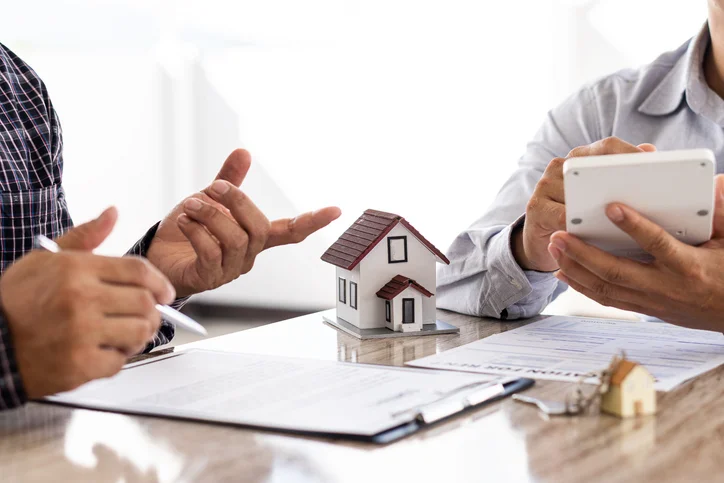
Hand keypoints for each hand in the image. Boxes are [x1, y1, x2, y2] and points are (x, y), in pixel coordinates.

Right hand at [2, 208, 175, 398]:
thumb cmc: (15, 301)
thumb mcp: (44, 260)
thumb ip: (84, 237)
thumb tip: (112, 213)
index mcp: (75, 269)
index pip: (138, 270)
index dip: (159, 282)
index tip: (164, 292)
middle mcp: (80, 299)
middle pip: (145, 302)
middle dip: (152, 310)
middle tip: (147, 315)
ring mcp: (81, 333)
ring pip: (139, 332)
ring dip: (139, 335)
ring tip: (127, 333)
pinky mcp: (80, 365)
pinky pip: (120, 361)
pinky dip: (117, 358)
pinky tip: (104, 351)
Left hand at [146, 149, 341, 296]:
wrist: (156, 257)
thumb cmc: (186, 232)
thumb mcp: (209, 200)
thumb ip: (228, 180)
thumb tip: (244, 151)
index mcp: (254, 237)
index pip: (290, 232)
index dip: (313, 221)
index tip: (336, 210)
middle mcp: (247, 255)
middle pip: (259, 229)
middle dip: (239, 202)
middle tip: (215, 187)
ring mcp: (229, 270)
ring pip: (235, 240)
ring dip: (212, 216)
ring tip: (191, 204)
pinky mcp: (208, 278)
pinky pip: (211, 253)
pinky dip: (197, 232)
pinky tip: (184, 220)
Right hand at [512, 137, 655, 270]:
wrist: (542, 240)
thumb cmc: (579, 217)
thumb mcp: (601, 197)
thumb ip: (621, 175)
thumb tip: (649, 149)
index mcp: (580, 158)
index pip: (608, 147)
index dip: (630, 153)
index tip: (655, 165)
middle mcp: (560, 166)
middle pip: (592, 165)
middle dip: (618, 178)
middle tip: (645, 189)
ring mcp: (545, 184)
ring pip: (577, 193)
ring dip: (600, 207)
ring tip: (624, 215)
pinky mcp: (535, 206)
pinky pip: (562, 216)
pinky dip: (580, 226)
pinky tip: (597, 234)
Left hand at [549, 174, 723, 331]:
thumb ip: (721, 213)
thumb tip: (715, 182)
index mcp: (688, 265)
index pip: (656, 243)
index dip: (633, 226)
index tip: (611, 207)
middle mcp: (666, 287)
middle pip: (616, 271)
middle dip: (583, 254)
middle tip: (558, 235)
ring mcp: (653, 302)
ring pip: (605, 289)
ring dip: (575, 268)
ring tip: (554, 247)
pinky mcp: (646, 310)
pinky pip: (607, 300)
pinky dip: (583, 286)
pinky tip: (564, 272)